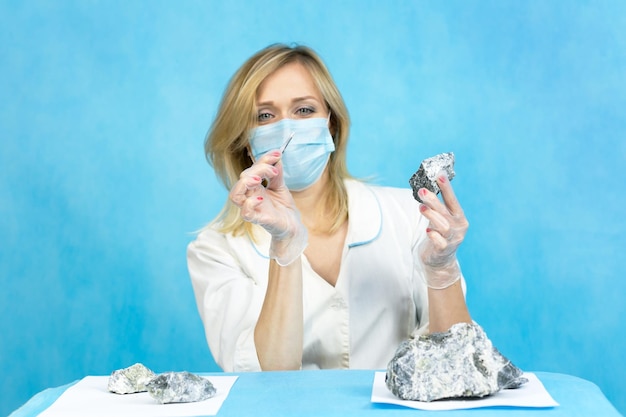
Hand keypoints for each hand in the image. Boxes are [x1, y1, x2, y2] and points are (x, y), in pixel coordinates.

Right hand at [229, 150, 306, 264]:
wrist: (293, 226)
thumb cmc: (283, 208)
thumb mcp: (281, 187)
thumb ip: (277, 174)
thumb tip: (276, 157)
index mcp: (254, 187)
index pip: (251, 169)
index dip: (263, 160)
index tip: (277, 154)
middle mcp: (250, 196)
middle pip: (242, 179)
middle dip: (258, 169)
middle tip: (274, 171)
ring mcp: (253, 208)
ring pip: (235, 195)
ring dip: (246, 183)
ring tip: (260, 179)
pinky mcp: (258, 219)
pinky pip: (246, 213)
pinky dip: (250, 203)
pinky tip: (262, 198)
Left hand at [417, 171, 468, 287]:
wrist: (440, 261)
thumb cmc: (439, 235)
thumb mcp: (439, 219)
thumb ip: (435, 207)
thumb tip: (425, 188)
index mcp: (458, 216)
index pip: (452, 200)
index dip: (446, 188)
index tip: (439, 175)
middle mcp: (458, 227)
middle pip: (446, 211)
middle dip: (434, 200)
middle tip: (422, 190)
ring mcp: (452, 239)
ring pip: (443, 225)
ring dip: (432, 215)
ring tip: (421, 207)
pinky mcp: (444, 250)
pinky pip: (439, 241)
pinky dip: (433, 235)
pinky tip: (427, 231)